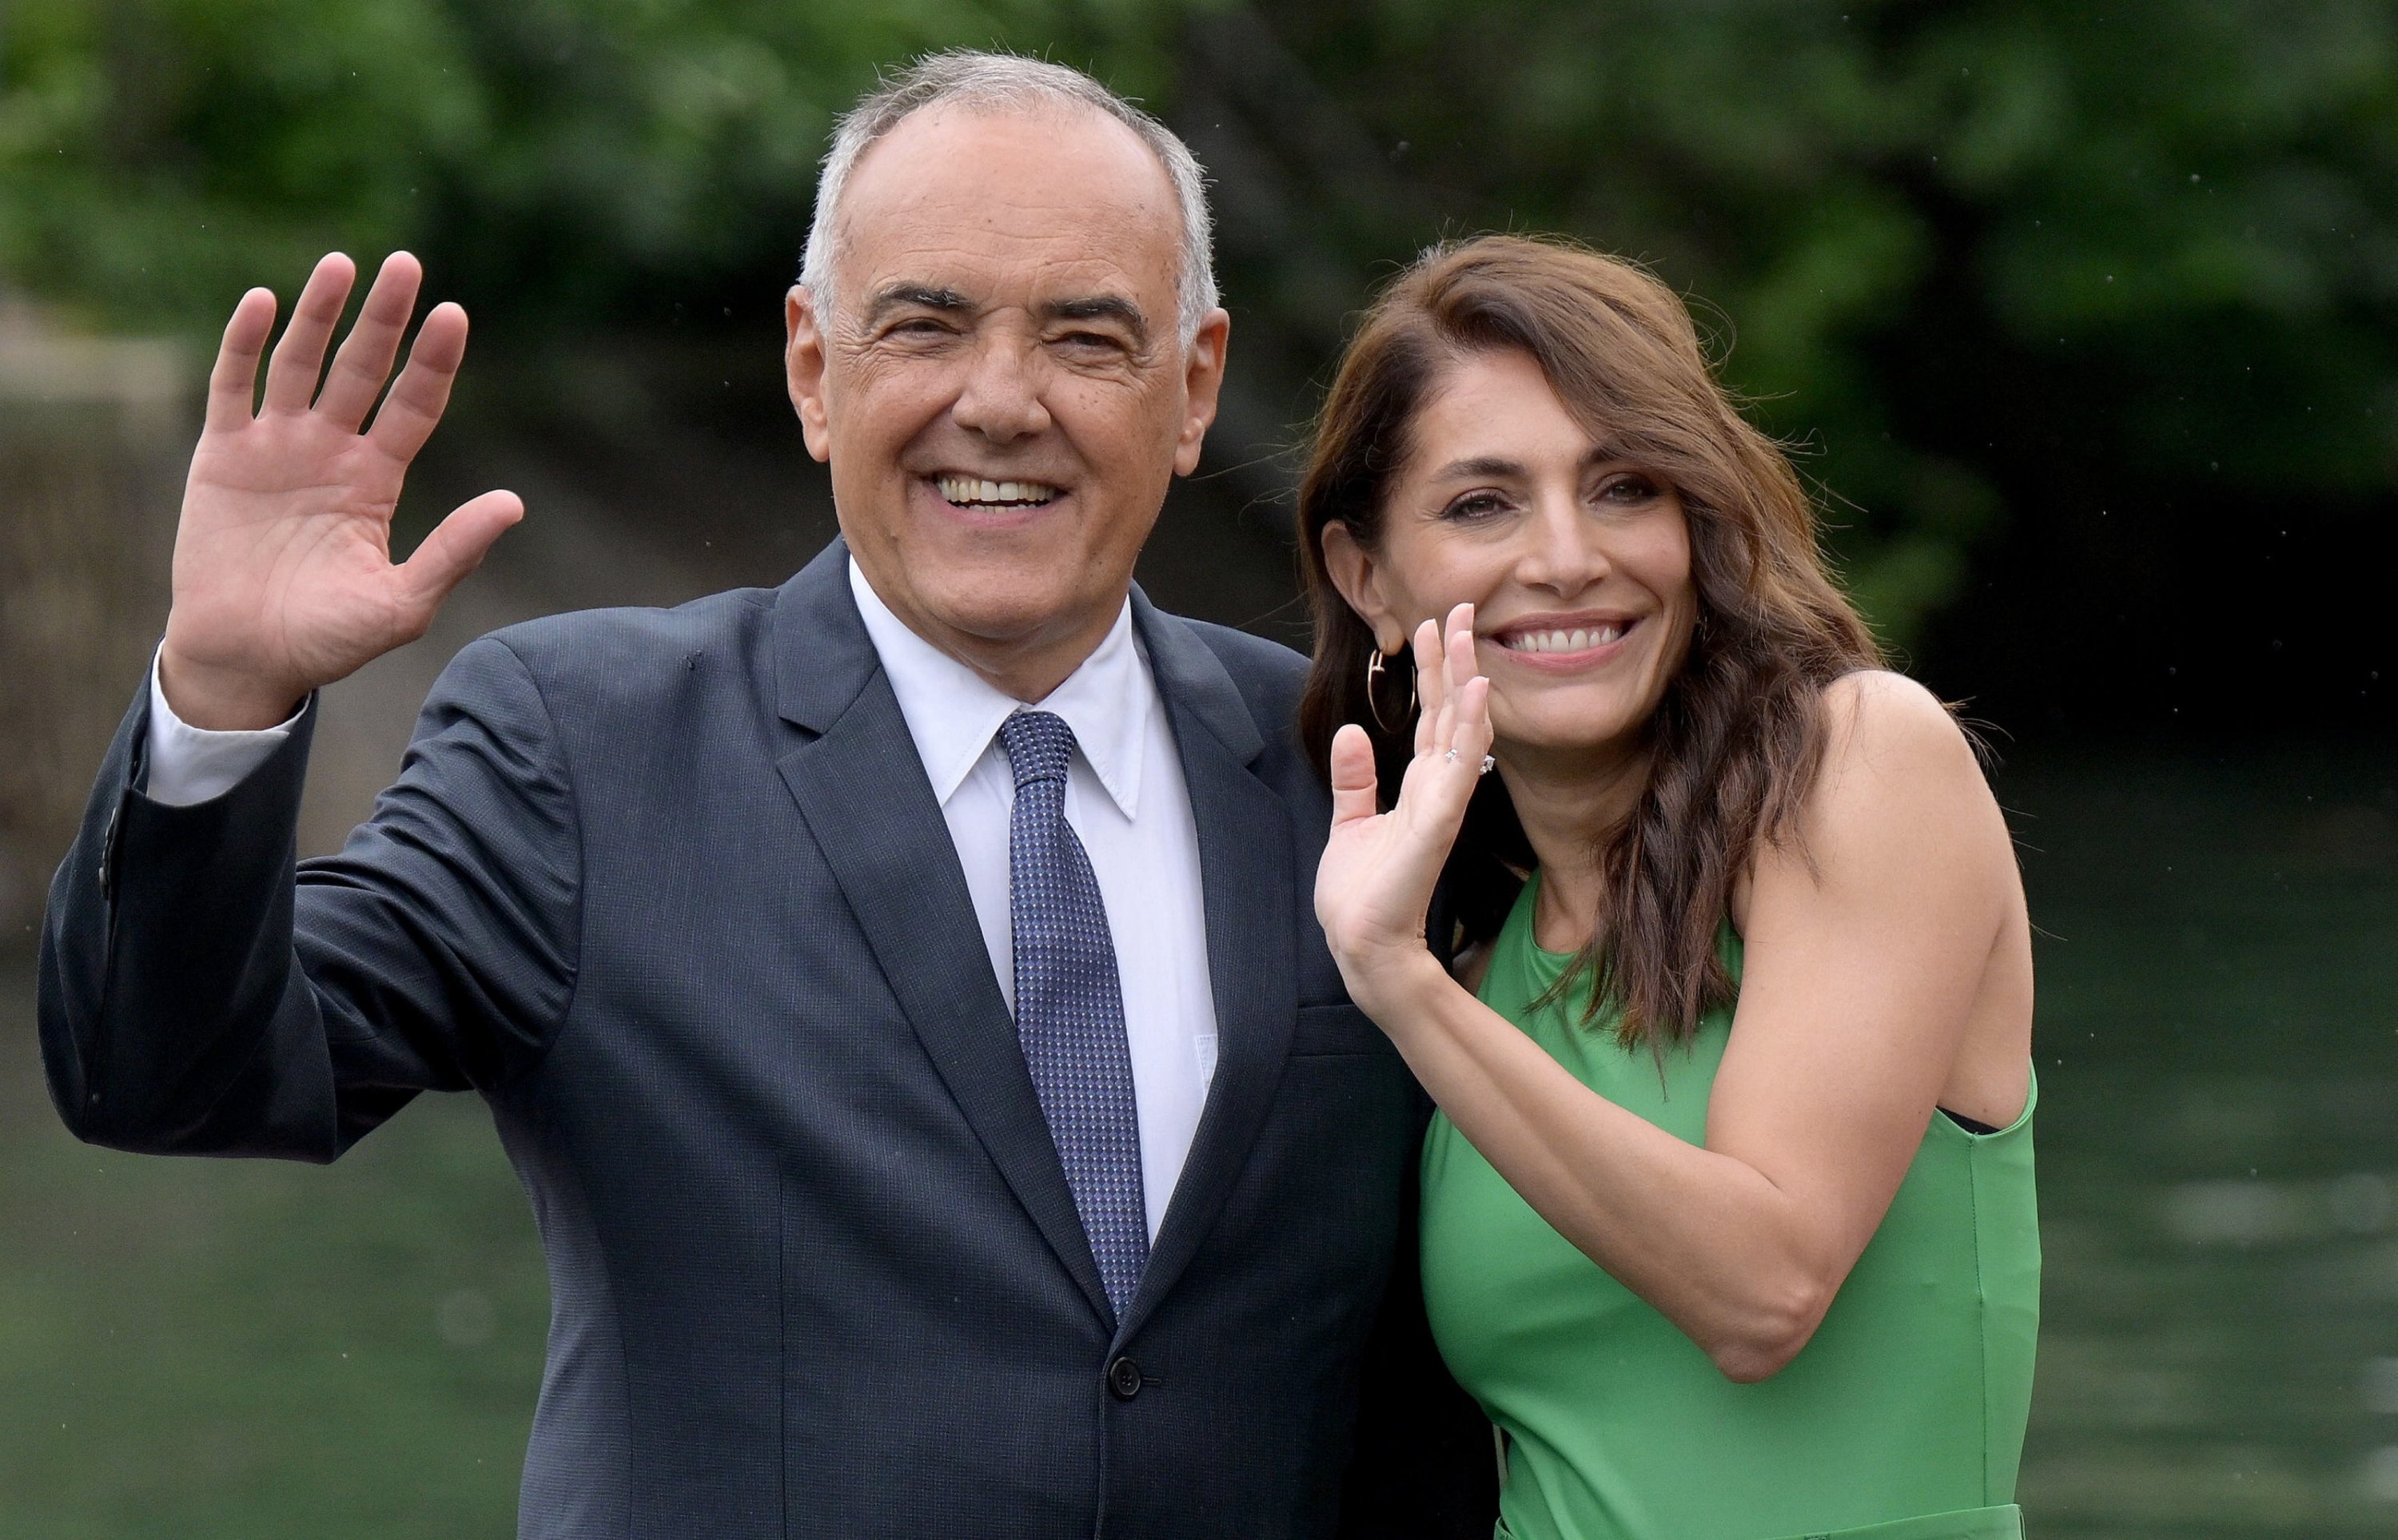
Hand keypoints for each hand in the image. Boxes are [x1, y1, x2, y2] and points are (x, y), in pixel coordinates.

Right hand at [157, 252, 522, 727]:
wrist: (247, 659)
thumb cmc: (327, 639)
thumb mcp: (402, 602)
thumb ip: (455, 552)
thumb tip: (514, 502)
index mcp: (377, 479)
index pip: (414, 405)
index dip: (433, 361)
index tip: (455, 315)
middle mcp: (330, 451)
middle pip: (363, 369)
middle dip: (383, 318)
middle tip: (407, 263)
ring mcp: (275, 447)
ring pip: (300, 363)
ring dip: (319, 314)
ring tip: (342, 264)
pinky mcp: (222, 454)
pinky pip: (232, 386)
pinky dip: (246, 343)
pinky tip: (266, 302)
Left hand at [1313, 603, 1493, 1015]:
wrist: (1361, 944)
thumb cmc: (1361, 895)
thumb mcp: (1350, 823)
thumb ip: (1355, 780)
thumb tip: (1352, 733)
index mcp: (1419, 788)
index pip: (1432, 718)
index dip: (1433, 671)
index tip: (1431, 625)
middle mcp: (1437, 790)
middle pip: (1450, 712)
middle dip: (1452, 659)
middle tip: (1457, 608)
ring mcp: (1441, 804)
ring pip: (1460, 729)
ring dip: (1463, 679)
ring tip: (1464, 632)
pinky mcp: (1436, 823)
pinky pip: (1459, 767)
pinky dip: (1467, 728)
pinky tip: (1474, 691)